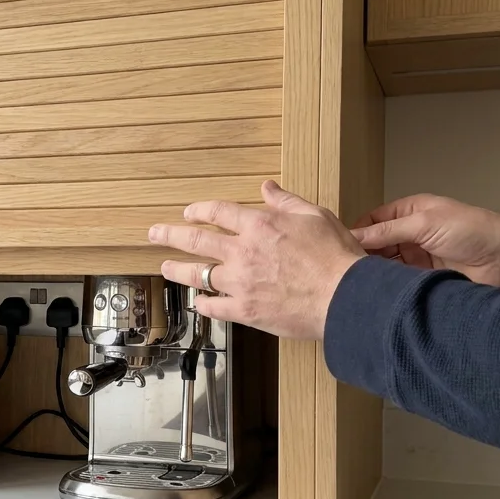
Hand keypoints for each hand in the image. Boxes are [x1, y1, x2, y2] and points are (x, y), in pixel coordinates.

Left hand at [150, 180, 364, 340]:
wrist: (345, 297)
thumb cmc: (336, 257)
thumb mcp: (315, 216)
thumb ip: (286, 202)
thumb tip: (267, 187)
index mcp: (259, 225)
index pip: (218, 212)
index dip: (199, 210)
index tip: (188, 212)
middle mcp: (243, 252)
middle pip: (196, 240)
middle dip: (170, 235)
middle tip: (154, 233)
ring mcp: (240, 283)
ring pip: (197, 274)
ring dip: (178, 269)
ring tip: (165, 267)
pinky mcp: (244, 311)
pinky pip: (214, 308)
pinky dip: (202, 305)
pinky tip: (196, 303)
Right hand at [350, 194, 499, 287]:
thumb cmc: (469, 230)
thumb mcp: (425, 222)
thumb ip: (388, 231)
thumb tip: (351, 236)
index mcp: (410, 212)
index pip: (374, 221)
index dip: (356, 232)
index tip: (337, 246)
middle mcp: (410, 233)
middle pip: (376, 244)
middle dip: (361, 254)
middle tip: (341, 268)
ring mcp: (416, 257)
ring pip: (385, 264)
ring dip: (373, 271)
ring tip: (353, 281)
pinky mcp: (422, 279)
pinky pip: (398, 280)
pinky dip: (387, 284)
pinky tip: (373, 291)